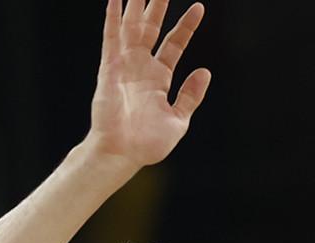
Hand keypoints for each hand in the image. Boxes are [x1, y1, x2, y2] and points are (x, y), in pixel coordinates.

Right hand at [88, 0, 211, 166]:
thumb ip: (191, 96)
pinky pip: (111, 39)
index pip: (174, 44)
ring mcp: (124, 66)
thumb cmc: (147, 144)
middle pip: (151, 28)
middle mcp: (141, 67)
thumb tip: (205, 71)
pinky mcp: (109, 70)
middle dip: (158, 5)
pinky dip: (113, 19)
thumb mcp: (179, 120)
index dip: (186, 26)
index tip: (199, 7)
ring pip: (132, 27)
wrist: (122, 154)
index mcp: (159, 78)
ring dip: (135, 5)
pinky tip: (116, 0)